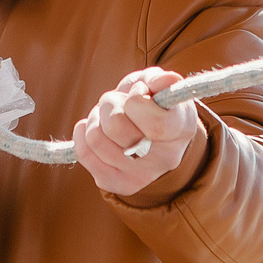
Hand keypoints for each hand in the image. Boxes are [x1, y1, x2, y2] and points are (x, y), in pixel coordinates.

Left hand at [74, 66, 201, 197]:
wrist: (158, 137)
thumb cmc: (157, 103)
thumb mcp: (161, 85)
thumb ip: (161, 79)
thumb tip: (159, 82)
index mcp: (180, 131)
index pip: (155, 124)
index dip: (137, 101)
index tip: (138, 91)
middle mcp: (164, 159)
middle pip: (116, 128)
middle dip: (110, 103)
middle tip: (117, 100)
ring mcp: (141, 175)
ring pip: (96, 139)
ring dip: (96, 117)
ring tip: (107, 114)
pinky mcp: (118, 183)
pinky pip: (85, 155)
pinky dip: (82, 134)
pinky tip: (95, 126)